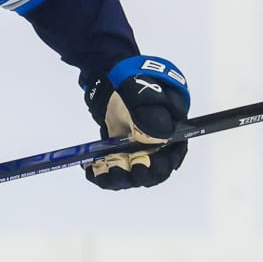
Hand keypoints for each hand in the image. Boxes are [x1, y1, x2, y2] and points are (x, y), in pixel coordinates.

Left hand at [83, 56, 189, 190]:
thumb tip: (158, 135)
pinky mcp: (121, 156)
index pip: (171, 159)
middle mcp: (157, 150)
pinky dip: (102, 174)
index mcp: (172, 135)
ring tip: (99, 170)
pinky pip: (114, 171)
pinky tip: (90, 169)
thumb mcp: (147, 94)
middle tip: (116, 167)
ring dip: (115, 177)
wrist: (115, 83)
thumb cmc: (138, 85)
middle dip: (134, 175)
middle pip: (151, 173)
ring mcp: (138, 154)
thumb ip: (152, 112)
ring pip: (131, 176)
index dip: (158, 167)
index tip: (141, 165)